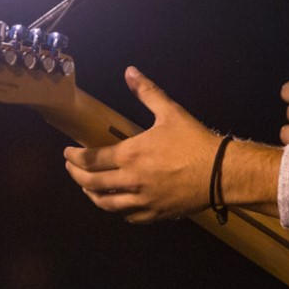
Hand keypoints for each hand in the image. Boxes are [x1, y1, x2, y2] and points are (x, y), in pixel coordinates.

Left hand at [63, 66, 217, 222]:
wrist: (221, 172)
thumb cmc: (195, 140)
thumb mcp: (170, 112)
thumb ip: (147, 92)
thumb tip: (130, 71)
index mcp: (130, 155)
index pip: (90, 160)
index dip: (74, 157)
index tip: (67, 153)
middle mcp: (131, 180)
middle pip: (91, 184)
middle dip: (76, 176)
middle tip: (71, 168)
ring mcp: (143, 200)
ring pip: (106, 205)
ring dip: (92, 196)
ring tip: (87, 188)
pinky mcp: (156, 214)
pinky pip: (129, 216)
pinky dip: (117, 210)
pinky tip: (116, 203)